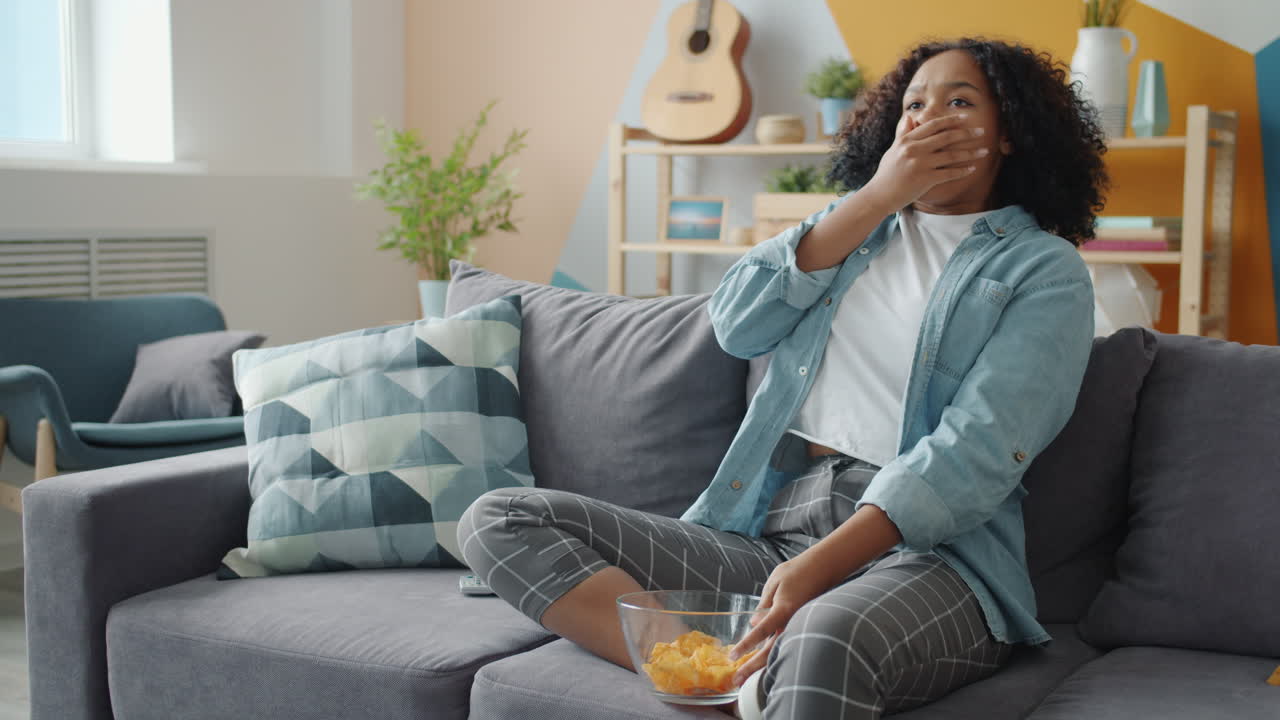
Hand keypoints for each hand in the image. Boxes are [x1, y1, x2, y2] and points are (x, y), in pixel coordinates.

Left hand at [730, 555, 839, 685]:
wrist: (823, 568)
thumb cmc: (797, 572)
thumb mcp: (774, 583)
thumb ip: (763, 604)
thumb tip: (753, 623)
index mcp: (783, 610)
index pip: (761, 631)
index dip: (746, 644)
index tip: (732, 656)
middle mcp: (792, 622)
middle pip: (769, 650)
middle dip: (752, 666)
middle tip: (737, 680)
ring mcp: (798, 626)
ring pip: (779, 652)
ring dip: (762, 666)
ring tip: (747, 678)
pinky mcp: (802, 626)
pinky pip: (786, 644)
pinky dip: (773, 656)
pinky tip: (763, 664)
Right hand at [861, 113, 989, 212]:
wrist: (879, 196)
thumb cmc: (886, 174)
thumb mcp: (893, 150)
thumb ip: (902, 133)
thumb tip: (909, 116)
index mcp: (907, 140)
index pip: (933, 125)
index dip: (951, 120)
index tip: (965, 117)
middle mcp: (914, 150)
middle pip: (946, 137)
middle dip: (967, 133)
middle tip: (982, 130)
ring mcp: (920, 164)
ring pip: (951, 155)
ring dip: (970, 153)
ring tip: (984, 151)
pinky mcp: (925, 179)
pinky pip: (949, 173)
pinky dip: (962, 171)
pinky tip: (973, 168)